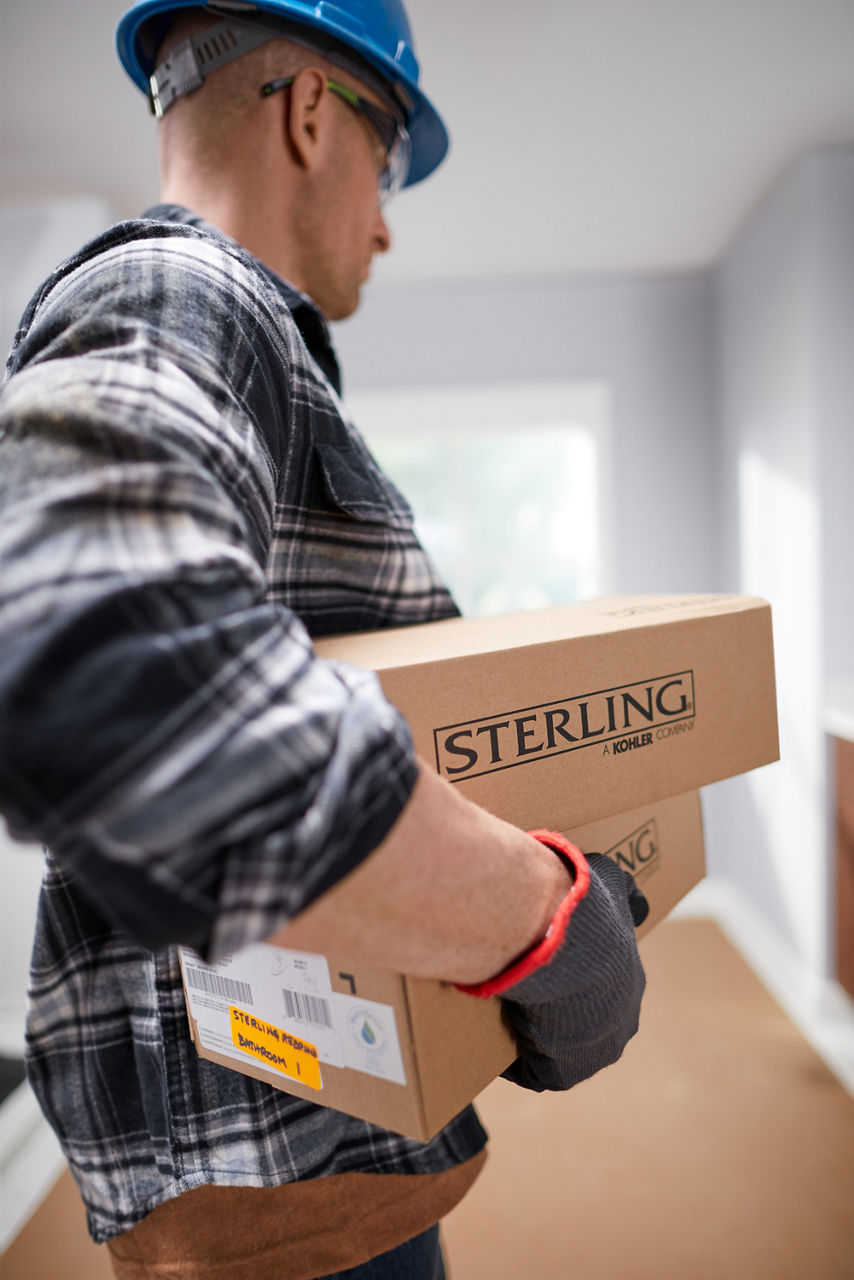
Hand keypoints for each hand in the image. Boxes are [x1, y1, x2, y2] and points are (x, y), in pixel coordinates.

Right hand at [499, 846, 646, 1092]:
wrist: (560, 946)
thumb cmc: (584, 912)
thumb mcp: (611, 885)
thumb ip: (622, 890)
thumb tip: (637, 897)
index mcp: (630, 984)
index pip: (602, 990)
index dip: (572, 979)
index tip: (547, 965)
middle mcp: (620, 1027)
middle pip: (583, 1024)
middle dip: (556, 1010)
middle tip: (524, 984)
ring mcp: (593, 1055)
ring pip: (559, 1049)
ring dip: (535, 1034)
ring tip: (505, 1007)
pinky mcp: (561, 1073)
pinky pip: (532, 1070)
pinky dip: (512, 1057)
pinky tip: (493, 1029)